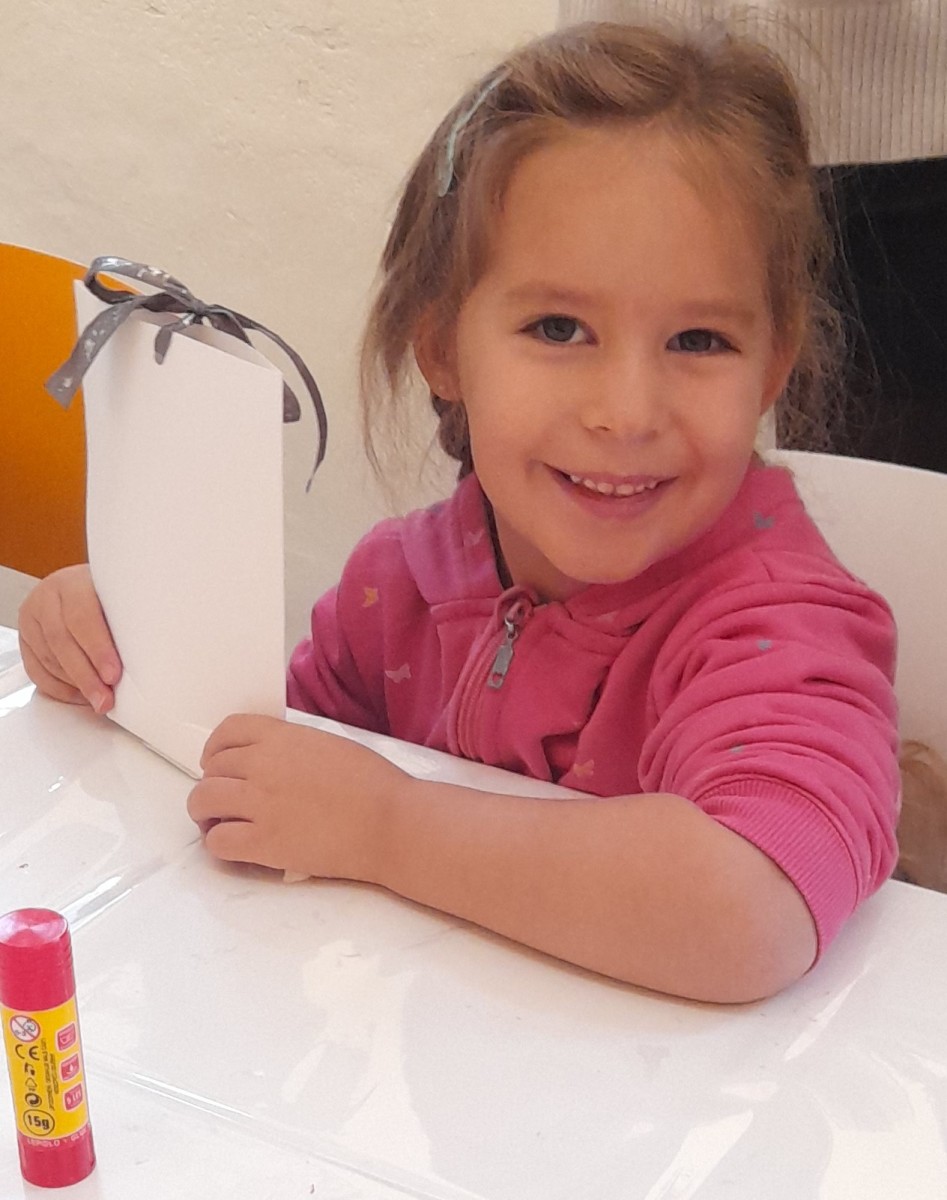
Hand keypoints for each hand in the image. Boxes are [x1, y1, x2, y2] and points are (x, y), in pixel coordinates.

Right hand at [18, 565, 121, 711]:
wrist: (82, 587)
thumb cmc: (106, 595)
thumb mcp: (118, 597)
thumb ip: (126, 621)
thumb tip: (145, 658)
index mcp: (73, 583)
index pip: (82, 618)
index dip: (98, 650)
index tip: (113, 674)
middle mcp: (48, 598)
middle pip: (62, 641)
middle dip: (86, 676)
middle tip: (105, 698)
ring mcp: (33, 619)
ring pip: (48, 659)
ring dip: (74, 685)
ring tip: (97, 699)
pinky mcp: (26, 639)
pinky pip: (37, 671)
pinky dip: (59, 688)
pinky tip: (79, 695)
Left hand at [188, 715, 402, 879]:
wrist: (391, 822)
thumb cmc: (374, 783)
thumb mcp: (328, 744)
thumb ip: (291, 748)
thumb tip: (270, 762)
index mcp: (281, 736)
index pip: (227, 730)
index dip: (215, 748)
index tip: (218, 762)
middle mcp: (262, 765)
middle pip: (211, 769)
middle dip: (213, 783)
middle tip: (226, 800)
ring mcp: (258, 804)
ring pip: (202, 801)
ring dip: (205, 813)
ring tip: (218, 823)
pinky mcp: (262, 842)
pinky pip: (217, 841)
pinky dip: (218, 843)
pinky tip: (235, 845)